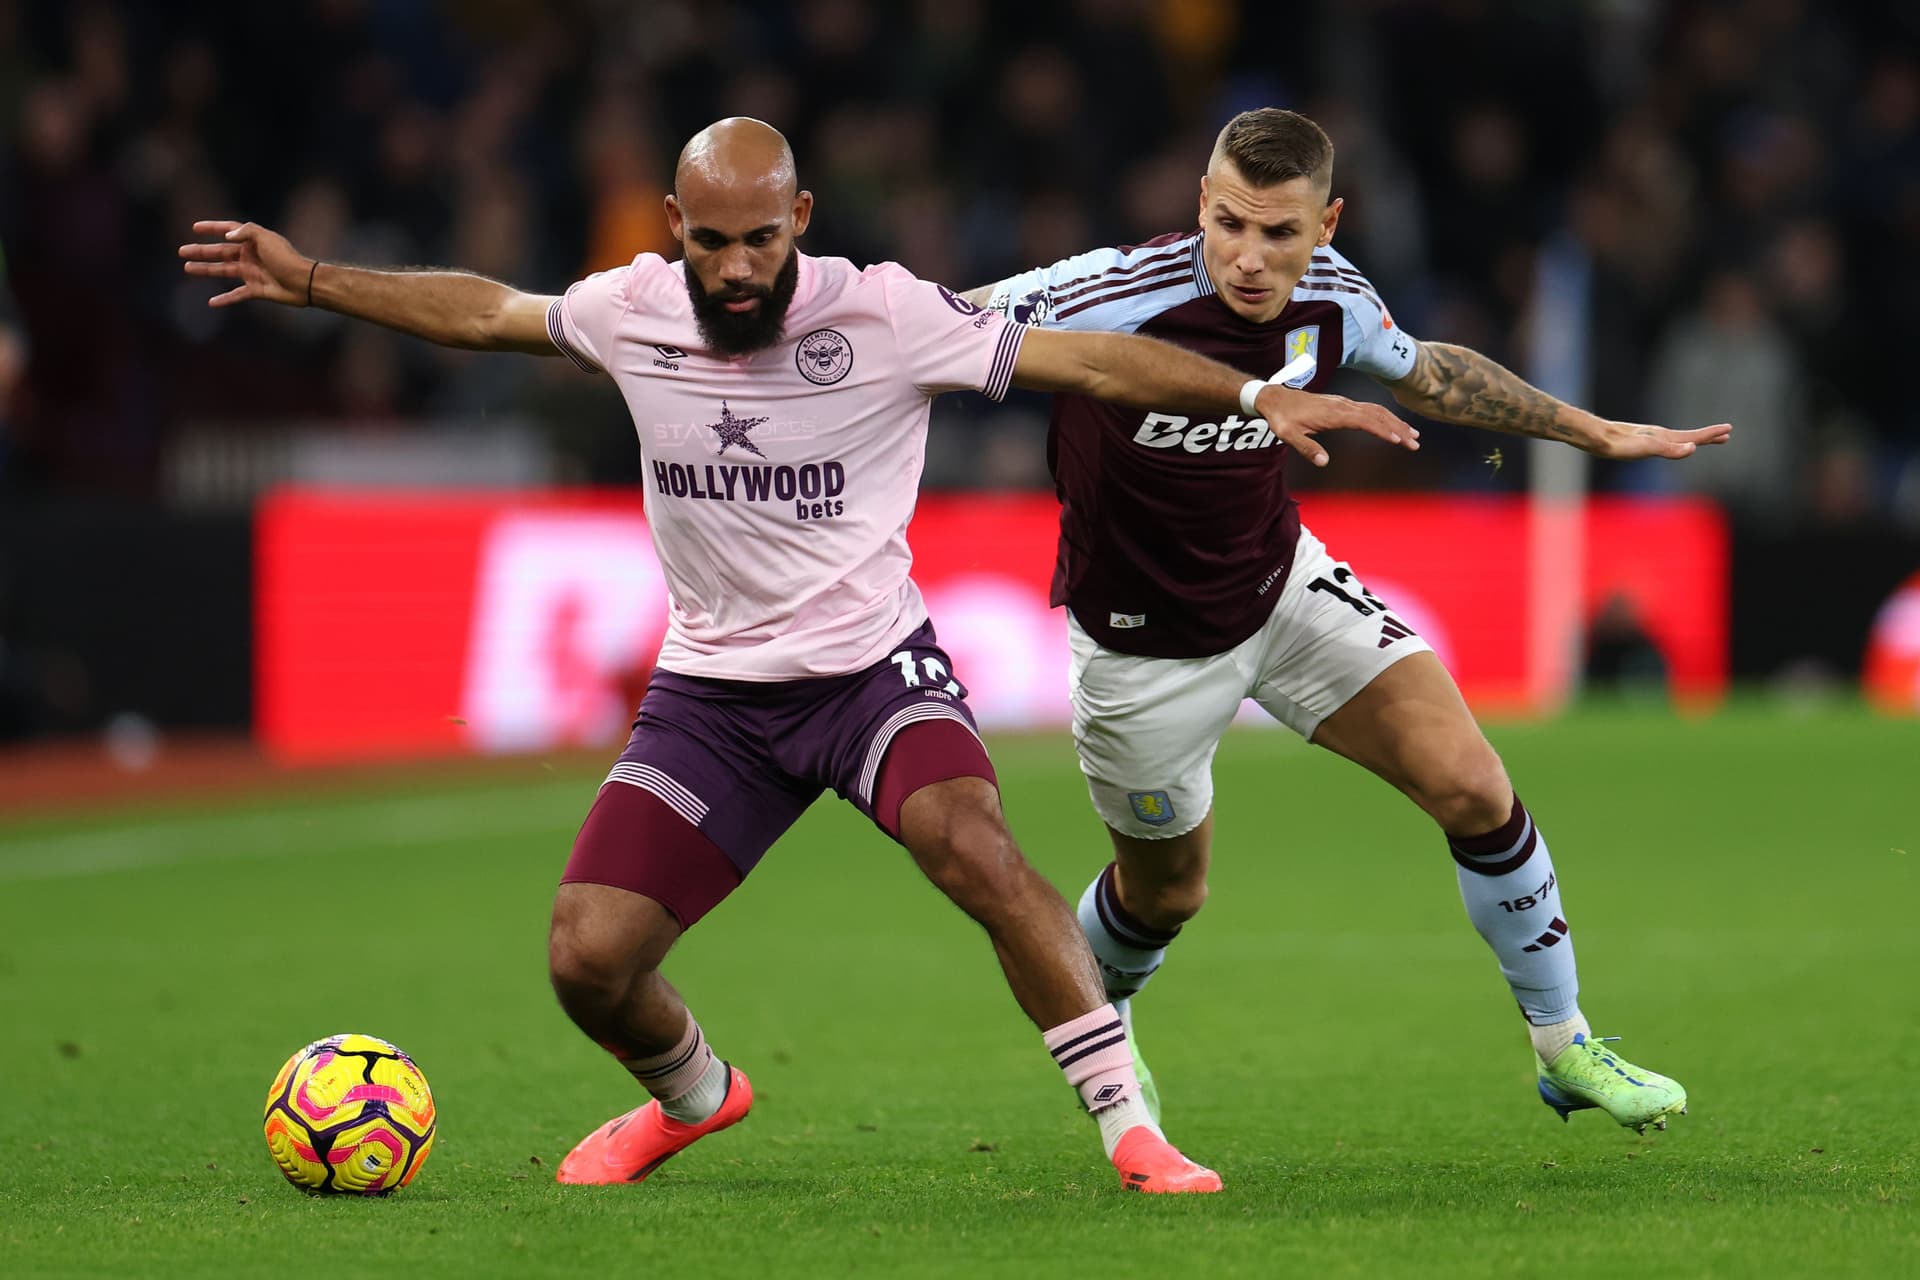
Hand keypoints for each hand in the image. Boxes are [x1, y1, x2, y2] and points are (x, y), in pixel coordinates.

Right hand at [178, 220, 314, 307]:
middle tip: (182, 252)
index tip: (195, 228)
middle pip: (221, 252)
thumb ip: (246, 232)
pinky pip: (237, 294)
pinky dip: (225, 298)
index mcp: (253, 241)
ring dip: (206, 270)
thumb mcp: (266, 239)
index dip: (212, 228)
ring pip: (224, 270)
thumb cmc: (286, 259)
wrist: (304, 283)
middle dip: (201, 252)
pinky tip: (211, 302)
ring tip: (187, 269)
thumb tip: (227, 237)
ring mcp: (253, 272)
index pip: (229, 230)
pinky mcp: (257, 289)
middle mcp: (251, 255)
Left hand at [1253, 384, 1419, 467]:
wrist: (1274, 399)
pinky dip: (1385, 418)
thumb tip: (1324, 462)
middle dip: (1398, 428)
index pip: (1365, 421)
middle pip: (1377, 415)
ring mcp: (1344, 404)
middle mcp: (1343, 406)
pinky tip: (1393, 426)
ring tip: (1413, 435)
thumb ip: (1306, 448)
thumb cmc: (1281, 419)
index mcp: (1334, 414)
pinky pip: (1369, 410)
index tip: (1399, 440)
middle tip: (1416, 443)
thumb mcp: (1288, 436)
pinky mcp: (1343, 405)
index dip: (1382, 431)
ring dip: (1396, 423)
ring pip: (1376, 411)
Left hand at [1586, 420, 1732, 459]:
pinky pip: (1663, 443)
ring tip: (1700, 441)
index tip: (1729, 429)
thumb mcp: (1647, 449)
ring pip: (1677, 439)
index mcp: (1665, 438)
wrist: (1597, 439)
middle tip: (1726, 435)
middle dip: (1708, 437)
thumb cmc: (1621, 445)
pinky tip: (1670, 446)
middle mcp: (1660, 436)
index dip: (1711, 435)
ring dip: (1692, 440)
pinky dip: (1674, 444)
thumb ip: (1670, 450)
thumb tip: (1693, 448)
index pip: (1694, 437)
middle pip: (1689, 437)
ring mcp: (1650, 438)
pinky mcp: (1639, 443)